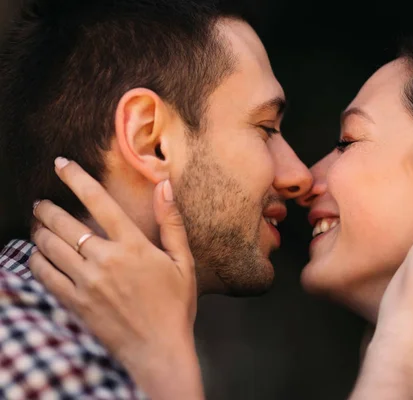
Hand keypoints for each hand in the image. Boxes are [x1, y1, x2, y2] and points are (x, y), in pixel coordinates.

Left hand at [30, 159, 202, 398]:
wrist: (159, 350)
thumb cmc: (176, 305)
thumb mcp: (184, 262)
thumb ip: (171, 223)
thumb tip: (165, 186)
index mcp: (133, 246)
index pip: (99, 202)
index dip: (76, 179)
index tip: (61, 164)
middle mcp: (105, 259)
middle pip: (64, 223)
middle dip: (47, 208)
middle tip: (40, 203)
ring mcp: (87, 282)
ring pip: (50, 247)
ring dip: (39, 231)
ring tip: (37, 225)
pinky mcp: (75, 302)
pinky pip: (45, 275)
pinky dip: (36, 260)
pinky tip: (37, 255)